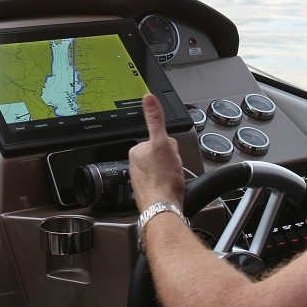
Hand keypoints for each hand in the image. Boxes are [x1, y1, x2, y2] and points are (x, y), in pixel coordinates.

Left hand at [128, 93, 185, 211]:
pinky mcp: (146, 191)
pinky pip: (161, 182)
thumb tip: (148, 98)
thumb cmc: (163, 179)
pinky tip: (169, 189)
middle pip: (161, 155)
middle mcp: (134, 165)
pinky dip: (167, 184)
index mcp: (137, 151)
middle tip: (172, 170)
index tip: (170, 158)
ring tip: (171, 181)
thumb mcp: (162, 143)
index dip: (170, 148)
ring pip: (162, 169)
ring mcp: (140, 179)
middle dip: (170, 161)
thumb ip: (155, 119)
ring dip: (170, 173)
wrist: (163, 207)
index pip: (160, 141)